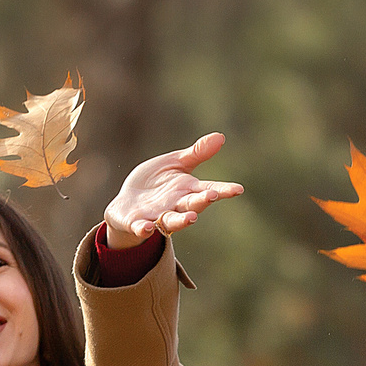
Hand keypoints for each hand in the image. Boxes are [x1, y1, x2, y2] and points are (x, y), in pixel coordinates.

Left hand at [103, 131, 243, 248]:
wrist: (128, 203)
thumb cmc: (155, 183)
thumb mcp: (175, 164)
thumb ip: (196, 154)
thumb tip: (220, 137)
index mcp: (186, 190)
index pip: (208, 189)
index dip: (223, 190)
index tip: (238, 189)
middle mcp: (176, 206)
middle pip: (192, 205)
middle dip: (202, 201)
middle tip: (212, 196)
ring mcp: (157, 217)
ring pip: (172, 221)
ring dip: (182, 220)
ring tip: (192, 218)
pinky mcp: (137, 223)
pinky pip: (141, 228)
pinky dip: (144, 229)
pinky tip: (147, 228)